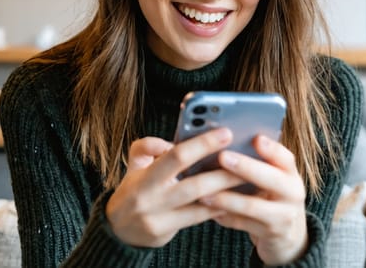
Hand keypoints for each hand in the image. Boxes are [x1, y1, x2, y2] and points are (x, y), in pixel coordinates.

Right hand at [106, 128, 247, 246]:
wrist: (117, 230)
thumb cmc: (134, 190)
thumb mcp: (135, 165)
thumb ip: (147, 147)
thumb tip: (167, 141)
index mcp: (145, 176)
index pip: (176, 156)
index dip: (202, 144)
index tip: (227, 133)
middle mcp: (150, 198)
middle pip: (193, 184)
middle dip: (223, 172)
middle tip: (246, 161)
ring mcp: (158, 218)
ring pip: (200, 203)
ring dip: (227, 192)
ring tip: (248, 179)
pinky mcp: (164, 233)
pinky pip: (198, 218)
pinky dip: (219, 207)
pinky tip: (237, 198)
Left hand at [200, 134, 308, 264]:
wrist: (288, 234)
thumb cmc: (273, 197)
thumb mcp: (275, 180)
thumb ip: (260, 164)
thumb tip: (225, 145)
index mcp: (291, 174)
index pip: (286, 158)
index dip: (272, 149)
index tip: (255, 138)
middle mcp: (293, 193)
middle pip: (272, 179)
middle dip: (246, 167)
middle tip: (222, 156)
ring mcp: (284, 216)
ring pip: (253, 206)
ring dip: (226, 198)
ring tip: (204, 192)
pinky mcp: (270, 234)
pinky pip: (242, 224)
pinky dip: (224, 217)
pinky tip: (207, 210)